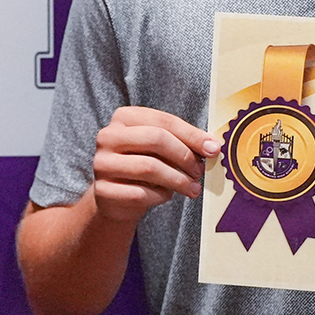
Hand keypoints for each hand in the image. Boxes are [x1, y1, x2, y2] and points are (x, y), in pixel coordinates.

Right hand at [90, 106, 220, 225]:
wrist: (115, 197)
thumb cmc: (143, 165)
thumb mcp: (160, 148)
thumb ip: (183, 142)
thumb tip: (212, 147)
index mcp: (124, 117)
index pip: (163, 121)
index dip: (192, 135)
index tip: (213, 149)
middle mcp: (108, 136)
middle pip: (155, 139)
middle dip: (184, 156)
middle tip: (199, 171)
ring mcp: (102, 163)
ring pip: (149, 167)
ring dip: (178, 179)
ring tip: (192, 188)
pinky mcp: (103, 190)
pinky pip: (141, 193)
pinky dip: (160, 196)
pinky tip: (166, 195)